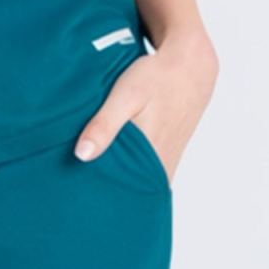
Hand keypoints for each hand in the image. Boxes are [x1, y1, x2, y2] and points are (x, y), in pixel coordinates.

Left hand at [74, 29, 218, 183]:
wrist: (190, 68)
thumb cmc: (156, 79)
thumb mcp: (125, 95)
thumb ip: (105, 125)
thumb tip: (82, 155)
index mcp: (151, 159)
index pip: (123, 193)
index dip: (100, 197)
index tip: (79, 200)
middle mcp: (162, 167)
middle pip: (128, 188)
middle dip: (105, 190)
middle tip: (78, 189)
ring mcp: (166, 161)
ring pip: (136, 179)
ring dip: (116, 177)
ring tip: (88, 176)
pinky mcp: (166, 152)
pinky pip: (144, 168)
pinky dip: (128, 166)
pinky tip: (110, 158)